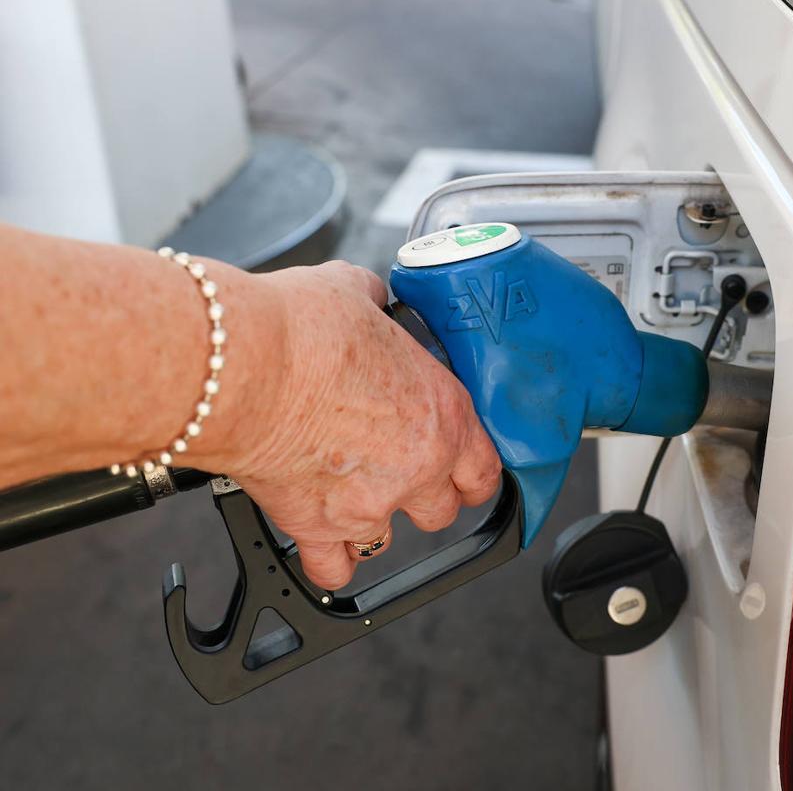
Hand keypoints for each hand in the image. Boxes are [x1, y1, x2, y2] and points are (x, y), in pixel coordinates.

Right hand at [198, 261, 500, 589]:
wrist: (240, 364)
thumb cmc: (298, 329)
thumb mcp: (356, 293)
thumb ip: (375, 307)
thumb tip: (367, 300)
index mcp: (442, 413)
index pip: (484, 468)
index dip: (473, 473)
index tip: (462, 473)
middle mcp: (416, 465)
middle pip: (441, 510)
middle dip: (423, 495)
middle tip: (399, 472)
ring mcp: (369, 503)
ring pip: (388, 540)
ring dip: (375, 522)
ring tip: (353, 494)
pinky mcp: (315, 525)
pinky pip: (332, 569)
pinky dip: (327, 560)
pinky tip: (322, 541)